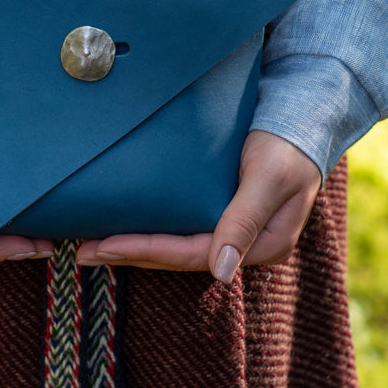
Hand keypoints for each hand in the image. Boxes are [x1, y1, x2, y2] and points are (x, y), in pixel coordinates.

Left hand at [76, 130, 321, 281]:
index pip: (193, 255)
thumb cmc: (288, 143)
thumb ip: (244, 221)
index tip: (106, 246)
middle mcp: (245, 245)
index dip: (147, 252)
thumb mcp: (269, 178)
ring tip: (92, 245)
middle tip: (82, 251)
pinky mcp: (223, 212)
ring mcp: (233, 230)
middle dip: (130, 254)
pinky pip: (181, 228)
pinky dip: (150, 229)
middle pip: (178, 256)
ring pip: (177, 246)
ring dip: (135, 246)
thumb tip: (220, 273)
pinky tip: (123, 227)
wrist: (305, 115)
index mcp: (263, 245)